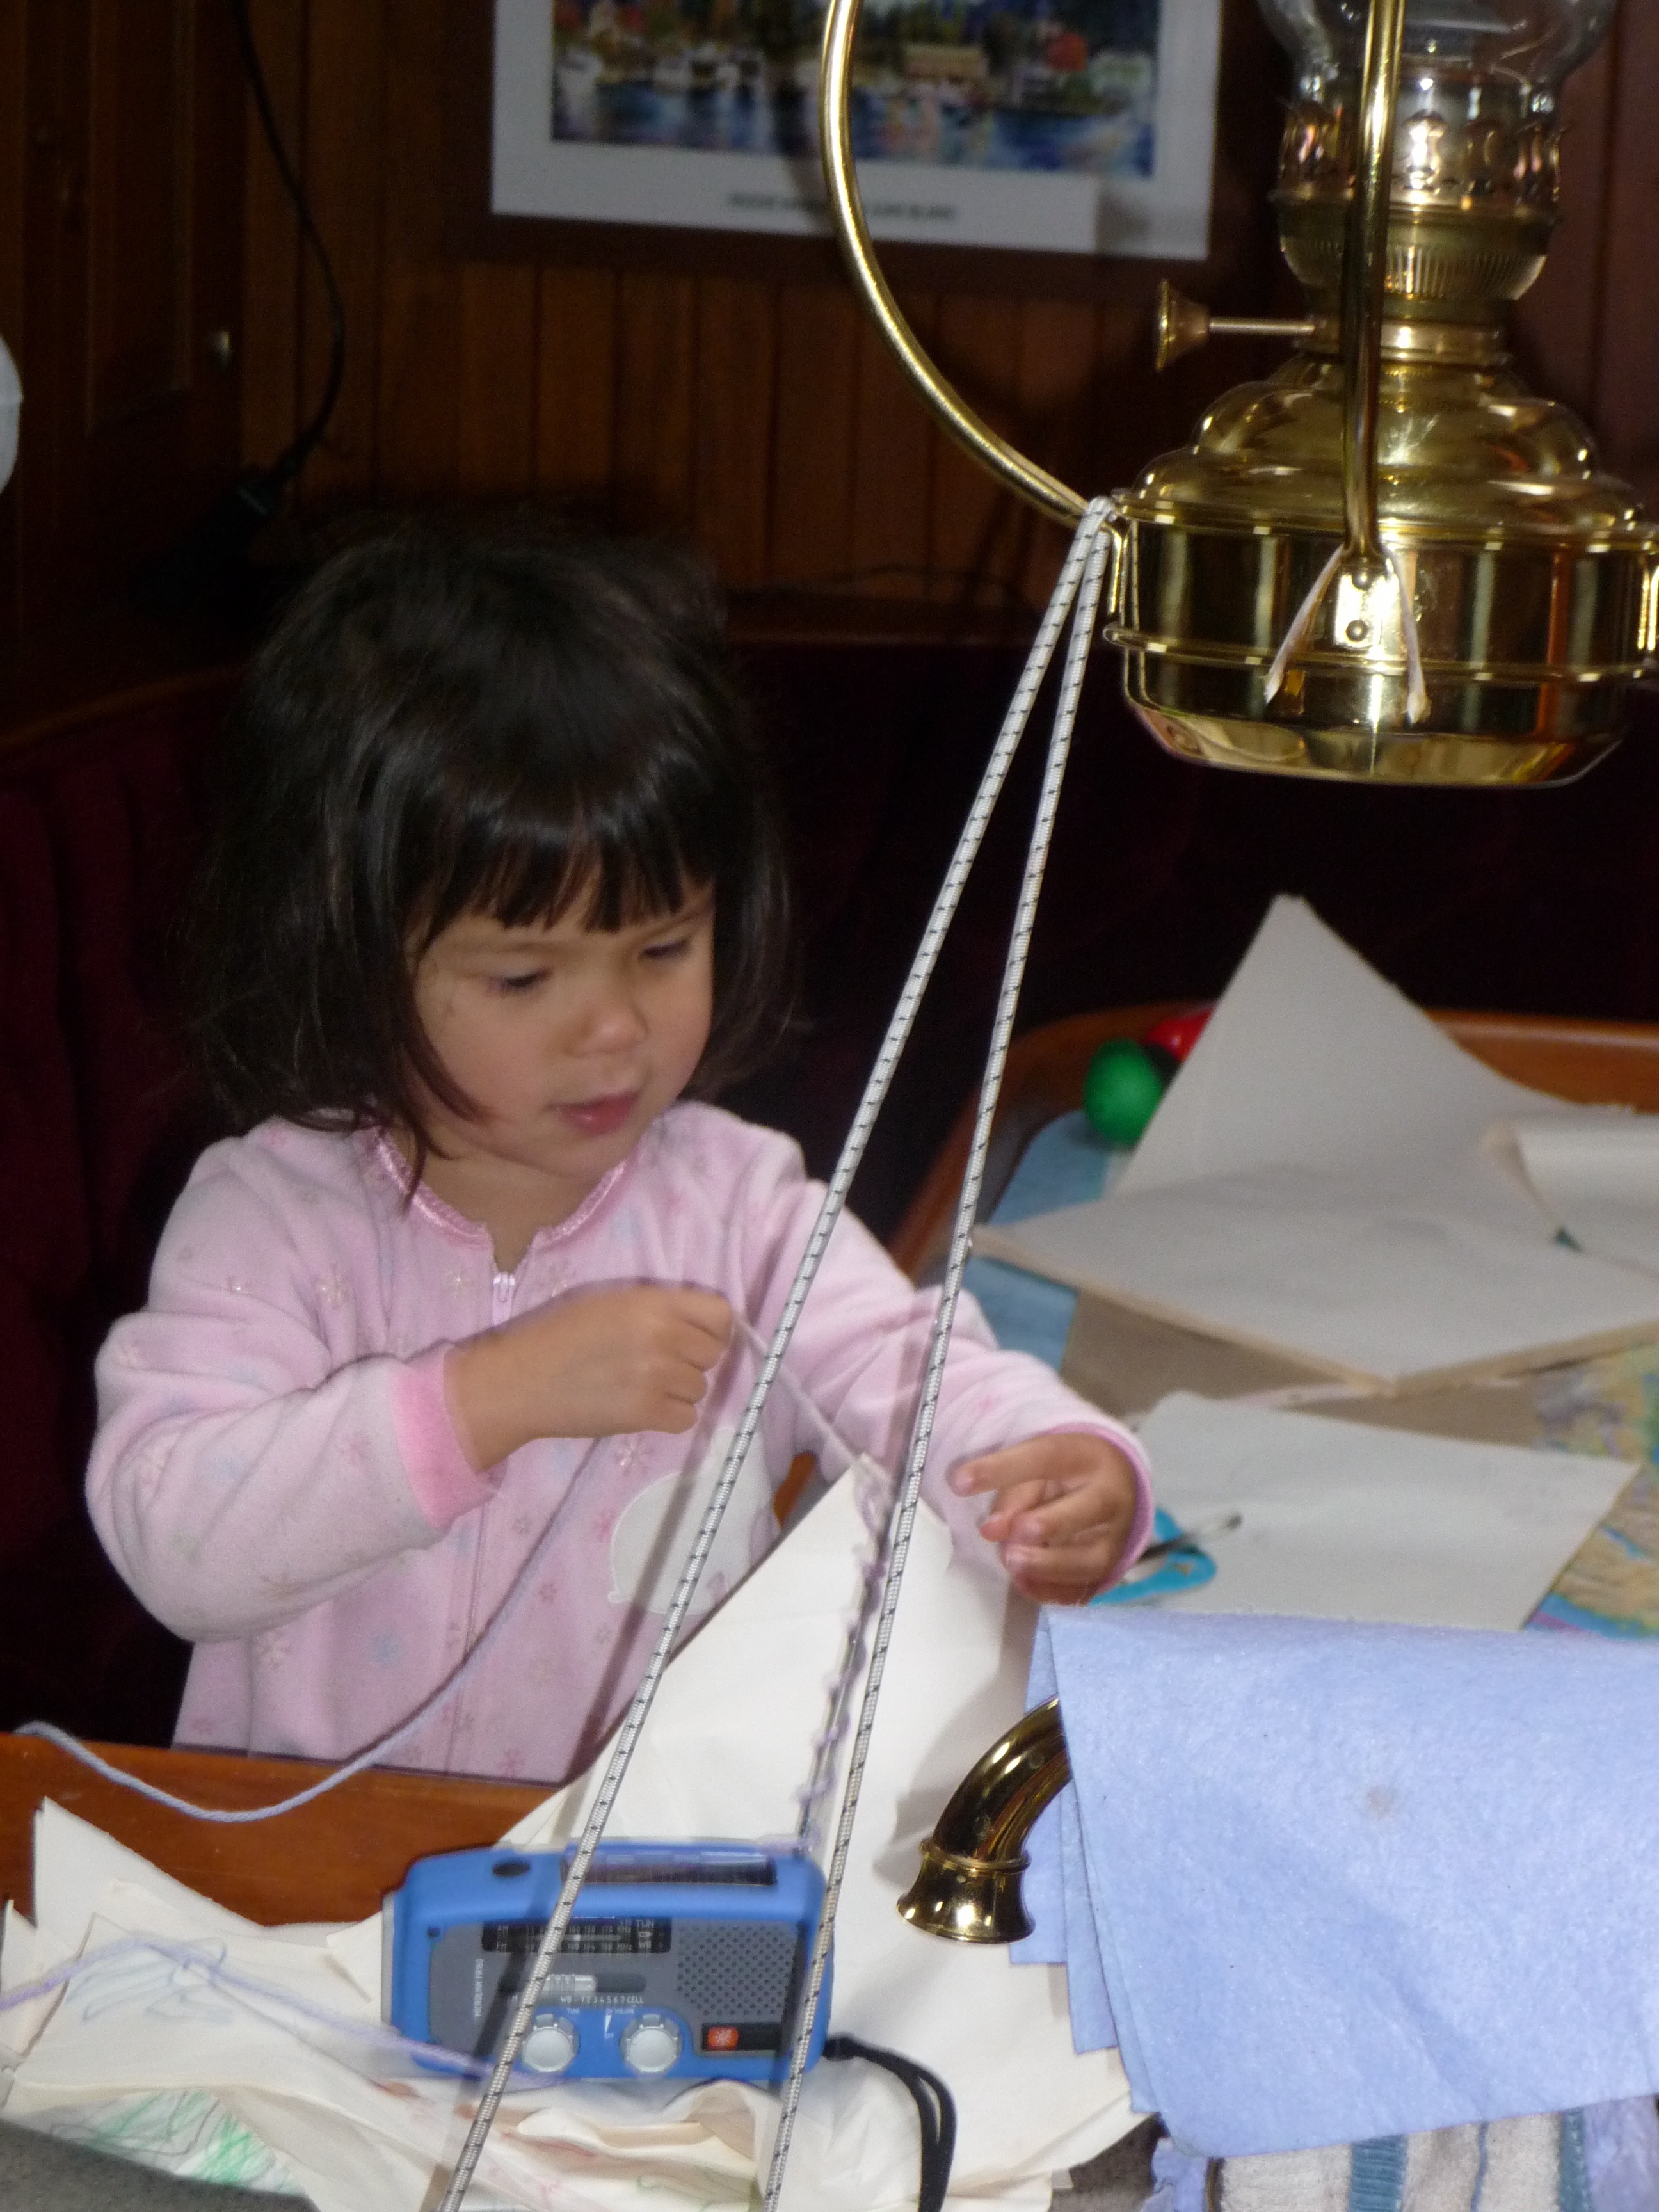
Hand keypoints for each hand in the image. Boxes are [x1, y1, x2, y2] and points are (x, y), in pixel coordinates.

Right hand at [445, 1286, 733, 1469]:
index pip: (721, 1314)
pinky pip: (686, 1418)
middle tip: (659, 1366)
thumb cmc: (559, 1335)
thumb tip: (702, 1329)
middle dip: (692, 1361)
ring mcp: (656, 1376)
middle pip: (713, 1355)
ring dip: (678, 1391)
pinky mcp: (646, 1413)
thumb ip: (658, 1309)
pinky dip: (669, 1417)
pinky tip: (642, 1407)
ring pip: (700, 1388)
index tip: (695, 1339)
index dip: (713, 1329)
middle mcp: (661, 1335)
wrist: (520, 1381)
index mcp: (652, 1302)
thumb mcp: (611, 1302)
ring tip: (641, 1386)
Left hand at [949, 1431, 1139, 1603]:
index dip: (1002, 1469)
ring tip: (1012, 1563)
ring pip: (1090, 1560)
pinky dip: (1052, 1591)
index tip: (960, 1483)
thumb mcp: (1039, 1465)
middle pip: (1086, 1511)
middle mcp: (1110, 1497)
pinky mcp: (1110, 1568)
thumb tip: (991, 1530)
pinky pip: (1085, 1588)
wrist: (1117, 1487)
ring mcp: (1115, 1537)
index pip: (1046, 1457)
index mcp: (1086, 1458)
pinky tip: (1024, 1584)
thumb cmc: (1066, 1473)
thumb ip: (1013, 1490)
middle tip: (1008, 1541)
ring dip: (1047, 1566)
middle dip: (1046, 1527)